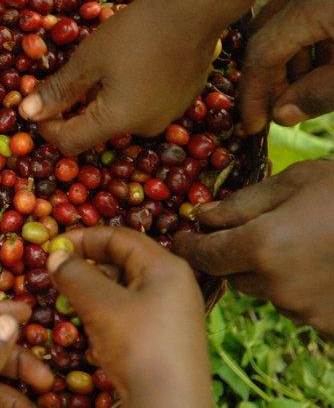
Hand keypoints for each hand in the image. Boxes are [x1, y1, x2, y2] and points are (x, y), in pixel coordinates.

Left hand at [19, 0, 218, 154]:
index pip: (69, 143)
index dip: (47, 127)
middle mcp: (144, 129)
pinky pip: (140, 106)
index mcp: (118, 122)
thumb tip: (27, 114)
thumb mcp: (88, 59)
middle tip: (68, 76)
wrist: (196, 9)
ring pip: (117, 117)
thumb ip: (58, 90)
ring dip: (99, 99)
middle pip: (94, 131)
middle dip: (73, 109)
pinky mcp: (179, 102)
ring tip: (98, 65)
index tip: (38, 103)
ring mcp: (166, 117)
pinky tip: (126, 63)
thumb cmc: (137, 33)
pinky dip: (124, 92)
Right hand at [48, 227, 211, 406]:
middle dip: (86, 267)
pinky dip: (105, 318)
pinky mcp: (163, 339)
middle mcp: (172, 285)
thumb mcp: (101, 305)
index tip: (53, 247)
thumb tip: (55, 256)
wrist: (170, 406)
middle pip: (122, 261)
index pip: (119, 236)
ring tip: (71, 306)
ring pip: (123, 291)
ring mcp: (170, 314)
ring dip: (92, 295)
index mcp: (165, 266)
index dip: (83, 238)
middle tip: (58, 277)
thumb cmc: (140, 346)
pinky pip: (128, 316)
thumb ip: (75, 275)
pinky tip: (92, 337)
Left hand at [174, 159, 333, 333]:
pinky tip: (322, 262)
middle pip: (233, 275)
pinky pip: (296, 305)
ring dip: (269, 271)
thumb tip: (201, 216)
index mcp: (262, 246)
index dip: (189, 245)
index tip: (184, 237)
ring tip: (301, 243)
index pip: (204, 255)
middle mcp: (276, 285)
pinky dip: (299, 287)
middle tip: (255, 231)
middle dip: (235, 254)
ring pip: (265, 290)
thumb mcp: (296, 180)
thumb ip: (242, 202)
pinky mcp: (327, 323)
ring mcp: (304, 309)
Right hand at [237, 0, 333, 133]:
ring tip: (302, 92)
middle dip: (268, 74)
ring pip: (287, 19)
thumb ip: (320, 95)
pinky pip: (310, 9)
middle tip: (275, 109)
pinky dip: (310, 40)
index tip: (253, 125)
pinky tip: (324, 67)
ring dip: (290, 59)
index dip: (254, 93)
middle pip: (267, 30)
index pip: (263, 52)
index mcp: (317, 1)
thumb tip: (282, 114)